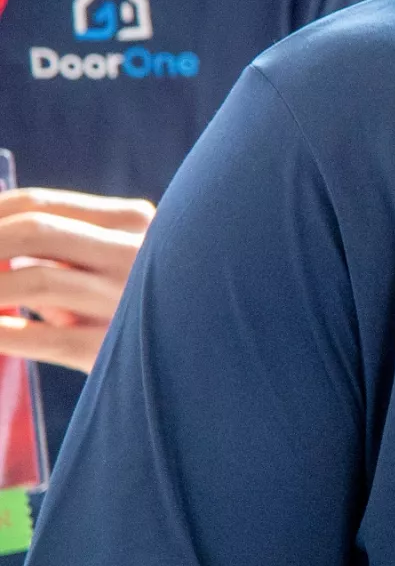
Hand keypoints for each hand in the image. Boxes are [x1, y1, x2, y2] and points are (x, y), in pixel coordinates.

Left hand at [0, 190, 153, 372]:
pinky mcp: (108, 349)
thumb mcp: (106, 265)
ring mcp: (124, 300)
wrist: (191, 361)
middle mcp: (134, 253)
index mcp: (133, 223)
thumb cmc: (131, 304)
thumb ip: (58, 249)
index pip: (39, 205)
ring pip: (32, 280)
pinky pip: (35, 336)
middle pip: (34, 231)